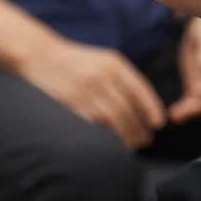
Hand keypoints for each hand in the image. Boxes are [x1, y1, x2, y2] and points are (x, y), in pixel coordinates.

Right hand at [16, 37, 167, 148]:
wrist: (42, 56)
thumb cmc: (79, 62)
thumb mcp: (106, 60)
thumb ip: (124, 78)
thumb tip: (144, 105)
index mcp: (114, 64)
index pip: (139, 89)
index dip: (151, 108)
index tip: (158, 123)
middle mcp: (102, 76)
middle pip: (126, 107)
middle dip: (139, 126)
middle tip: (146, 140)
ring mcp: (84, 90)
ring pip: (111, 118)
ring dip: (124, 134)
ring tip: (133, 144)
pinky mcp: (67, 103)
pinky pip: (90, 123)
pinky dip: (102, 135)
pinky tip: (110, 143)